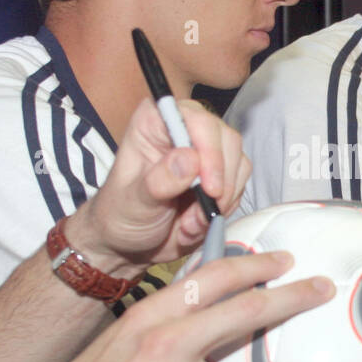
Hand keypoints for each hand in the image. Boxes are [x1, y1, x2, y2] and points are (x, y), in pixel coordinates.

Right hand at [26, 251, 334, 361]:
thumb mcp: (115, 347)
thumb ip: (161, 331)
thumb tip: (208, 322)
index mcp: (146, 319)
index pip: (210, 280)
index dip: (253, 267)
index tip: (284, 261)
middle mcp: (163, 345)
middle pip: (245, 312)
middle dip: (291, 297)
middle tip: (319, 288)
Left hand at [67, 99, 250, 271]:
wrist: (130, 243)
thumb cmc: (122, 215)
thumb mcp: (134, 201)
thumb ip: (159, 181)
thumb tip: (189, 159)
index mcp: (155, 122)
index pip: (195, 119)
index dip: (209, 150)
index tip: (209, 188)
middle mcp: (185, 128)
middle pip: (226, 139)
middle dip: (219, 182)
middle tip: (201, 213)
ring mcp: (206, 151)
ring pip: (238, 163)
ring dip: (221, 200)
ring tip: (190, 223)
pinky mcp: (220, 173)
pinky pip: (239, 185)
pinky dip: (224, 208)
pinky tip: (197, 223)